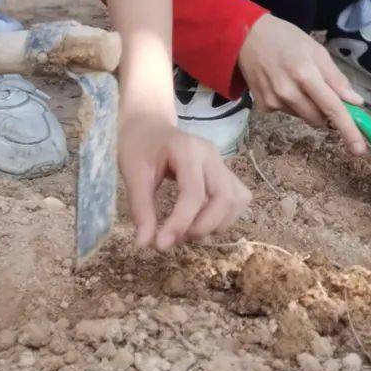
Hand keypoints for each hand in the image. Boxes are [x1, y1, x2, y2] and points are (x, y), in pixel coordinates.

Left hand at [119, 113, 250, 249]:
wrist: (149, 125)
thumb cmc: (139, 147)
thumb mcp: (133, 174)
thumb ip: (141, 208)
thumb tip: (144, 245)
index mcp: (187, 149)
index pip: (193, 192)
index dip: (180, 223)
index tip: (161, 245)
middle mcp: (211, 154)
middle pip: (224, 197)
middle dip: (203, 226)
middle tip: (177, 238)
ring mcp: (221, 162)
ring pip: (235, 200)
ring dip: (216, 224)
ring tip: (188, 230)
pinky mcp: (225, 172)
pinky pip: (238, 198)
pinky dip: (225, 217)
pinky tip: (203, 220)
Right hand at [238, 14, 366, 153]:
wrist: (246, 36)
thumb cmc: (285, 39)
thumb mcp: (315, 50)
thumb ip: (335, 78)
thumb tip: (355, 102)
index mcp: (305, 74)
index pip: (332, 107)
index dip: (348, 129)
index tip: (359, 149)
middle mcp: (288, 92)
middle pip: (319, 119)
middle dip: (326, 112)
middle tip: (321, 91)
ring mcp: (273, 101)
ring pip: (303, 117)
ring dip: (308, 107)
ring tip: (297, 81)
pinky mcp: (263, 106)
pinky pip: (287, 113)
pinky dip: (291, 104)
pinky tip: (282, 85)